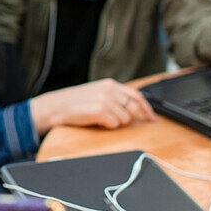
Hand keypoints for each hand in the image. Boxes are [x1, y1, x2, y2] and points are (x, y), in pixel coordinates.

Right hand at [30, 78, 154, 133]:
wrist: (58, 106)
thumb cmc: (77, 102)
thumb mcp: (97, 93)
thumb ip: (114, 96)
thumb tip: (133, 107)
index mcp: (110, 84)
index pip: (136, 95)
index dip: (146, 108)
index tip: (152, 118)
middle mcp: (110, 90)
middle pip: (132, 109)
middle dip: (126, 117)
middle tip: (113, 118)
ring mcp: (105, 100)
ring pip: (124, 119)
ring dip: (115, 122)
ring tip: (101, 118)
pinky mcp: (100, 111)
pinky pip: (114, 124)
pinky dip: (107, 126)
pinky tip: (97, 121)